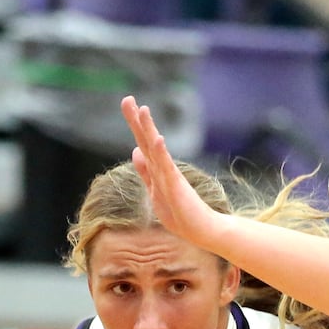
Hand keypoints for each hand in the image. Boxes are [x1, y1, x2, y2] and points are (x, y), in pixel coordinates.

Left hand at [120, 97, 225, 245]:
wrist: (201, 230)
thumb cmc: (180, 213)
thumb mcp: (155, 189)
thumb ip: (145, 171)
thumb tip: (135, 151)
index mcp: (157, 170)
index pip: (143, 142)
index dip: (135, 124)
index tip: (128, 102)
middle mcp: (164, 168)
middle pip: (148, 141)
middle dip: (138, 120)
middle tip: (127, 98)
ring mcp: (171, 177)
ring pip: (157, 150)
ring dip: (150, 130)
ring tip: (143, 110)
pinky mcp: (177, 187)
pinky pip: (167, 169)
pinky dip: (161, 153)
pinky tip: (157, 139)